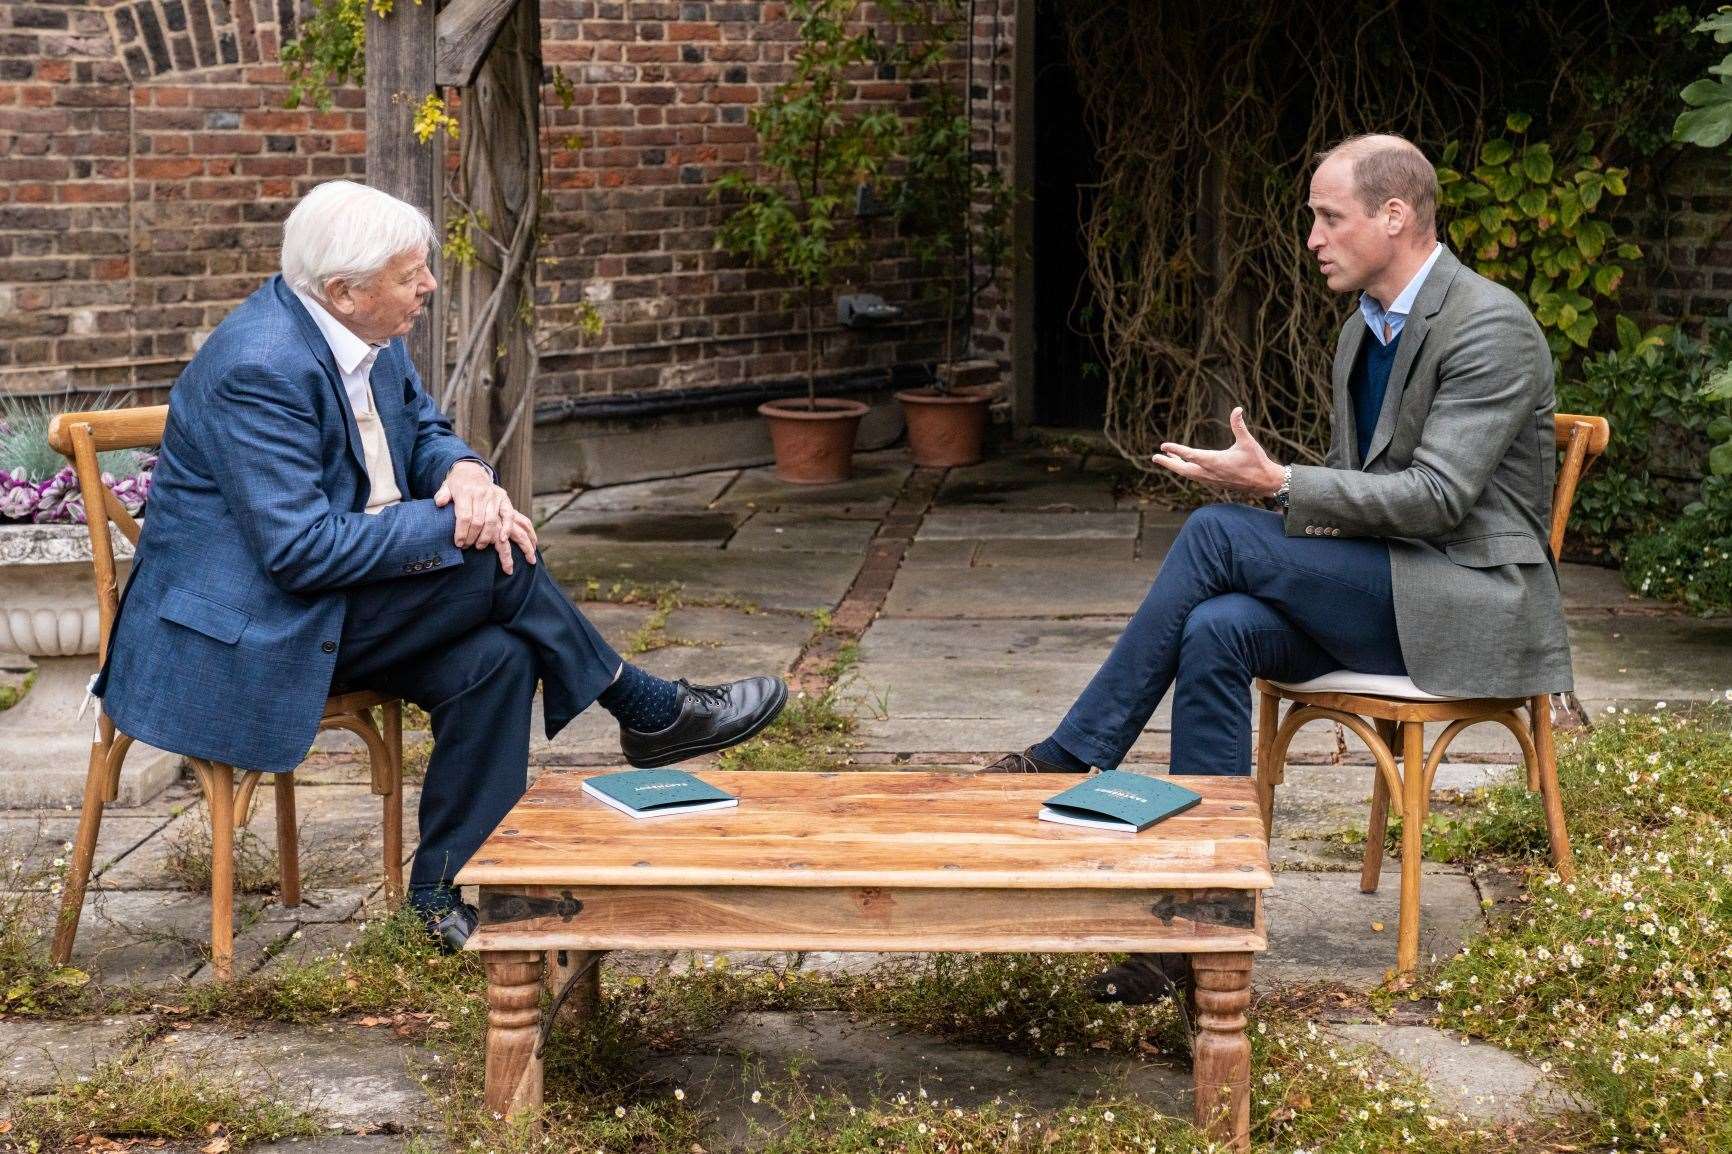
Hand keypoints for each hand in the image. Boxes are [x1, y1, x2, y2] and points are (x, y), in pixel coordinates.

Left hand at [434, 462, 537, 569]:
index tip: (459, 543)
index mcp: (465, 491)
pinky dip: (506, 527)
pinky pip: (508, 514)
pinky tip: (502, 539)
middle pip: (478, 521)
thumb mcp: (446, 486)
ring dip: (486, 537)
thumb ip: (442, 495)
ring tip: (479, 546)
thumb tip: (439, 503)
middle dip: (472, 537)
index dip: (462, 532)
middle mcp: (480, 493)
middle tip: (467, 546)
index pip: (464, 516)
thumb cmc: (457, 484)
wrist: (472, 470)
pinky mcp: (503, 498)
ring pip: (491, 521)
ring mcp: (493, 496)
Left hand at [1152, 407, 1284, 495]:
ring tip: (1167, 456)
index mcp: (1215, 462)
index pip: (1190, 455)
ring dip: (1176, 466)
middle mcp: (1210, 472)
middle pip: (1182, 469)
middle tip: (1154, 457)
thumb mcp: (1247, 442)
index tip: (1163, 446)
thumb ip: (1239, 425)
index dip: (1176, 450)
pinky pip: (1194, 477)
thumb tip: (1237, 409)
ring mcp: (1211, 479)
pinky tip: (1183, 465)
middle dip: (1168, 463)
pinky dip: (1185, 470)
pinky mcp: (1214, 482)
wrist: (1264, 482)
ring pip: (1188, 474)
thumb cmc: (1256, 461)